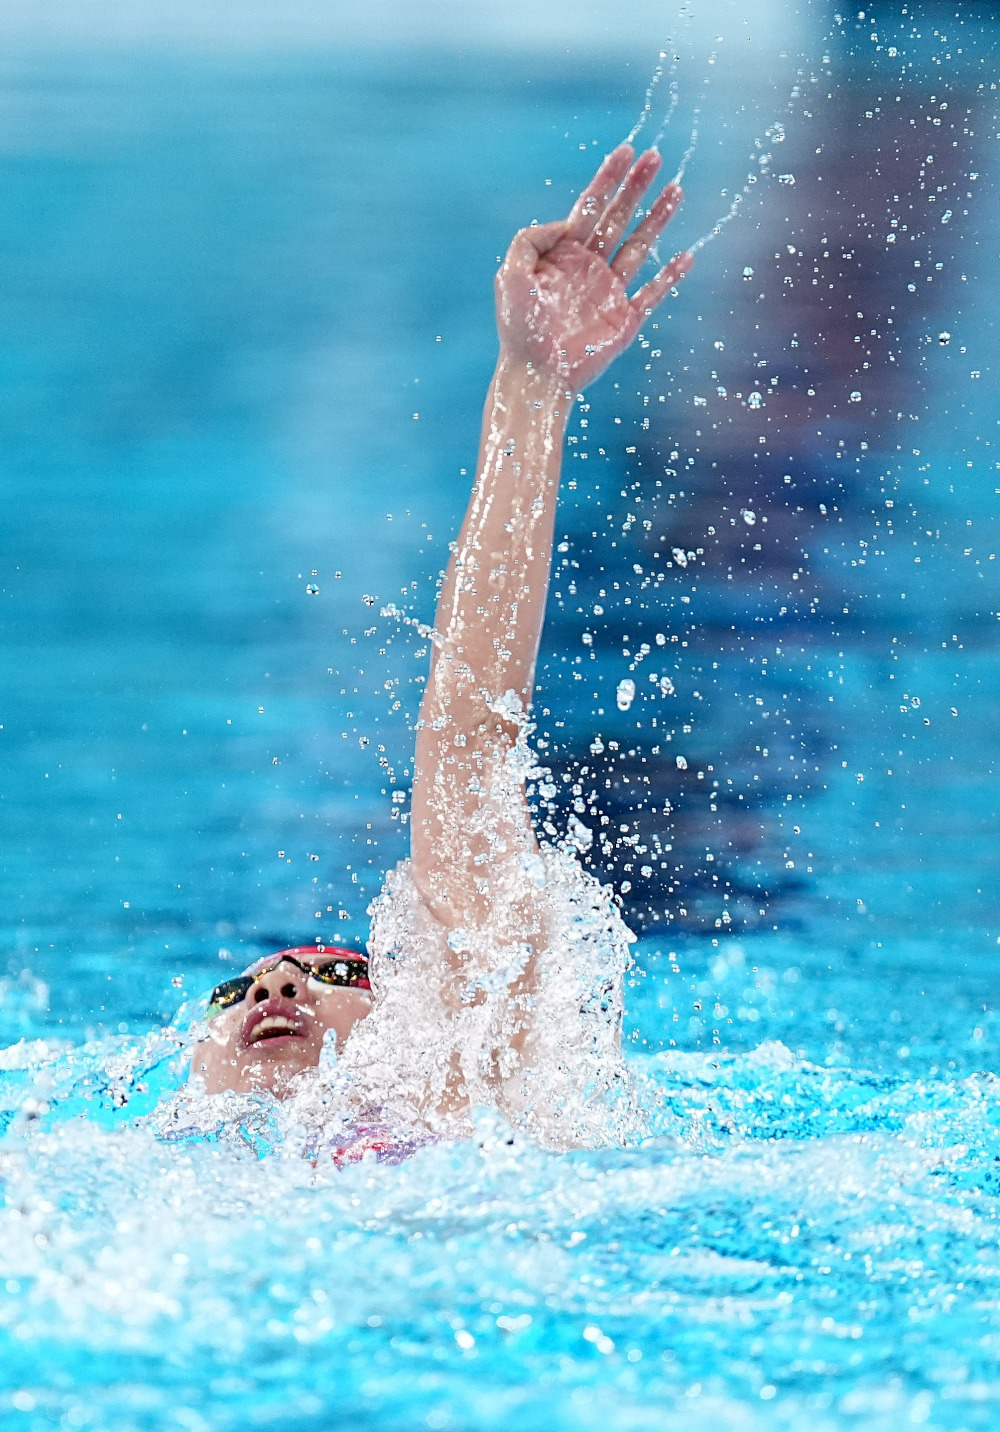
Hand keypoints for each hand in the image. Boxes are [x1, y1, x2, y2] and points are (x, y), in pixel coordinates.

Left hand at [495, 144, 692, 391]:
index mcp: (564, 255)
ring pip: (640, 247)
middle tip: (655, 157)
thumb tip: (564, 222)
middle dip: (636, 187)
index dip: (608, 179)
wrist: (536, 374)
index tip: (626, 151)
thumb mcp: (511, 273)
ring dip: (659, 219)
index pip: (590, 208)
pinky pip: (653, 293)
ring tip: (676, 190)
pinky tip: (686, 256)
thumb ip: (530, 238)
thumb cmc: (520, 328)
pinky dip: (670, 276)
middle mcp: (590, 268)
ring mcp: (610, 293)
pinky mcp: (626, 320)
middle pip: (619, 218)